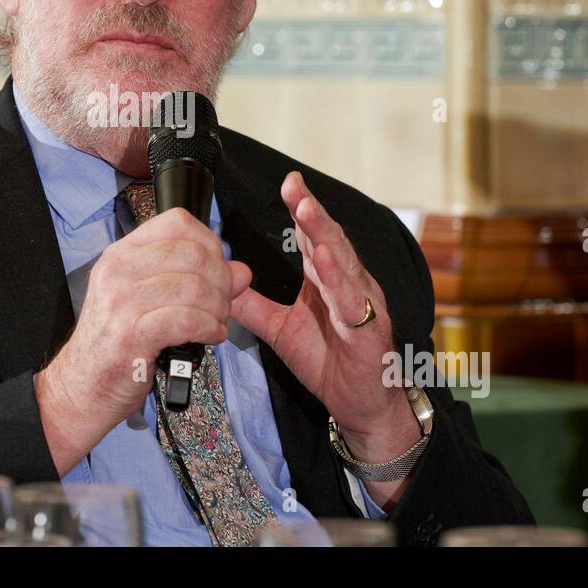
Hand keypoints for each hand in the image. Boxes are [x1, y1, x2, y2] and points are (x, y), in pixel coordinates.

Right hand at [35, 207, 252, 474]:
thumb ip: (192, 279)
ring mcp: (121, 301)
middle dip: (221, 281)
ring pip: (195, 287)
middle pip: (193, 254)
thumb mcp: (148, 300)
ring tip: (216, 324)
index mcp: (121, 254)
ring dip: (218, 309)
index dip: (209, 243)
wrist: (81, 387)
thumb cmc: (115, 343)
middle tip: (223, 304)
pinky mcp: (131, 334)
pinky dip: (210, 328)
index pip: (177, 222)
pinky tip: (210, 336)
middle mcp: (118, 270)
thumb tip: (239, 271)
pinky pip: (188, 320)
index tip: (218, 268)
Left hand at [229, 172, 418, 462]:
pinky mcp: (367, 330)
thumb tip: (220, 282)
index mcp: (326, 280)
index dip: (301, 209)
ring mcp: (360, 304)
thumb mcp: (280, 330)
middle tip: (293, 186)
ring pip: (342, 263)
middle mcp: (347, 284)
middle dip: (311, 211)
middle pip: (328, 240)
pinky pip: (351, 302)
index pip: (312, 237)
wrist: (360, 404)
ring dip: (324, 235)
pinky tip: (325, 261)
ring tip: (306, 211)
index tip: (287, 183)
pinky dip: (338, 280)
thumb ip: (253, 305)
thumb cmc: (329, 361)